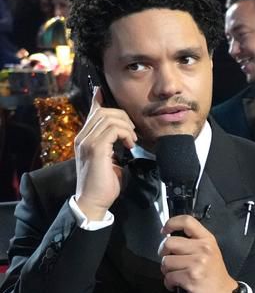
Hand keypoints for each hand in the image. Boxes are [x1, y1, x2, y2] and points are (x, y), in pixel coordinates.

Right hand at [74, 87, 136, 219]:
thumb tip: (123, 138)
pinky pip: (113, 129)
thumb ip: (112, 147)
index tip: (101, 91)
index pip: (92, 113)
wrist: (92, 201)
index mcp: (85, 138)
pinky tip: (130, 144)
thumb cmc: (103, 185)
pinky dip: (125, 133)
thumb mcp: (109, 161)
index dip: (98, 100)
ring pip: (108, 118)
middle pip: (103, 112)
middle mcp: (83, 137)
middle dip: (123, 117)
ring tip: (132, 140)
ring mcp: (87, 142)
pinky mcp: (95, 149)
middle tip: (133, 133)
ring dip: (126, 126)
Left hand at [159, 215, 236, 292]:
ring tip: (176, 274)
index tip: (165, 231)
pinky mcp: (191, 277)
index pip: (187, 221)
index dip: (171, 223)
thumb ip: (194, 242)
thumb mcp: (210, 252)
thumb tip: (170, 239)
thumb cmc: (215, 275)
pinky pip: (169, 277)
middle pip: (169, 243)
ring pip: (166, 262)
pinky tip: (177, 285)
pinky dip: (169, 283)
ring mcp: (197, 263)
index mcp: (207, 240)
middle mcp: (203, 249)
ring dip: (167, 271)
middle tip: (170, 260)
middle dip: (164, 254)